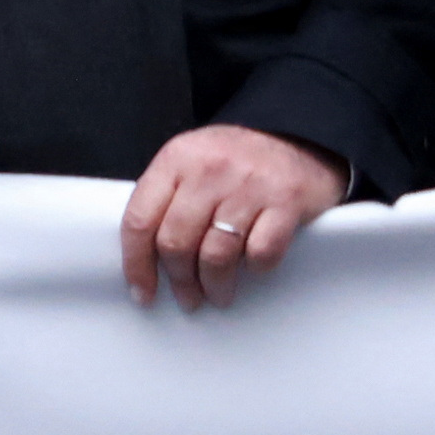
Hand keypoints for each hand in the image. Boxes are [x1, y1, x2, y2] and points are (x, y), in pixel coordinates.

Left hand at [122, 122, 346, 311]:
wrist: (298, 135)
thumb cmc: (236, 157)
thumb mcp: (191, 161)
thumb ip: (168, 197)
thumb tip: (146, 255)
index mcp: (175, 160)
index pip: (139, 219)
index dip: (136, 263)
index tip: (142, 291)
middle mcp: (207, 171)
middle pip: (176, 241)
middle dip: (179, 280)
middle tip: (188, 299)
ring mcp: (248, 186)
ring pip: (216, 253)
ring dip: (215, 285)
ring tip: (218, 295)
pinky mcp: (287, 202)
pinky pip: (262, 251)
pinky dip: (256, 269)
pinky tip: (254, 270)